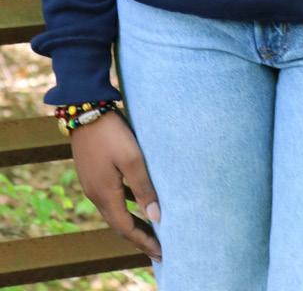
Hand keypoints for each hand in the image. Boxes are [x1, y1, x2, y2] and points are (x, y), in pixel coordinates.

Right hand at [69, 110, 161, 263]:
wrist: (84, 108)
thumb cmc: (111, 132)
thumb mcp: (132, 158)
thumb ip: (143, 188)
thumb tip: (156, 217)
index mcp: (105, 195)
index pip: (126, 228)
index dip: (144, 242)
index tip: (161, 252)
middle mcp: (95, 194)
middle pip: (118, 224)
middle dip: (138, 237)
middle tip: (157, 248)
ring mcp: (91, 183)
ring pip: (113, 212)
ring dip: (130, 222)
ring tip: (148, 229)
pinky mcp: (91, 172)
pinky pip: (109, 198)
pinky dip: (123, 206)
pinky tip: (134, 201)